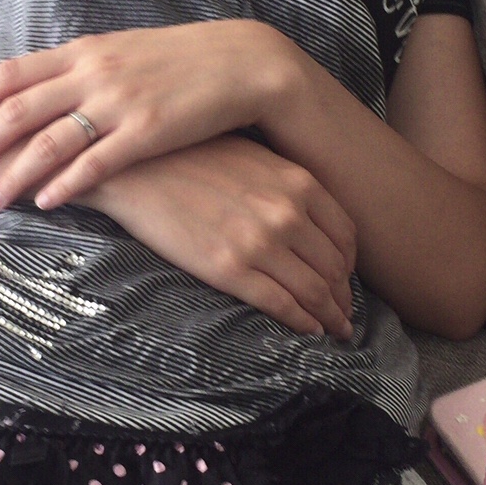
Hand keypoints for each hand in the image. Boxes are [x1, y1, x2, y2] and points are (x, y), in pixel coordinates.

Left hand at [0, 21, 290, 210]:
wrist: (244, 61)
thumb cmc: (182, 62)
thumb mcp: (123, 53)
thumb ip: (83, 69)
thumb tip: (45, 90)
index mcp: (85, 50)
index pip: (14, 72)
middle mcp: (94, 72)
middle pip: (20, 108)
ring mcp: (119, 101)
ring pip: (50, 140)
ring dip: (15, 172)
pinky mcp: (148, 131)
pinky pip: (96, 162)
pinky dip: (65, 184)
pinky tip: (44, 203)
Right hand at [98, 133, 356, 340]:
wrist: (134, 167)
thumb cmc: (189, 155)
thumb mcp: (251, 156)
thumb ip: (285, 183)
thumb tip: (308, 215)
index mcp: (297, 182)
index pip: (345, 234)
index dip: (351, 263)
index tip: (346, 277)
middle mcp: (286, 214)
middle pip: (334, 267)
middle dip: (343, 295)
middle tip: (344, 313)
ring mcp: (259, 244)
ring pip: (313, 290)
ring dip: (330, 315)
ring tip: (333, 328)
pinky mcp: (228, 270)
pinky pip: (280, 305)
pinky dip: (301, 322)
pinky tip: (308, 329)